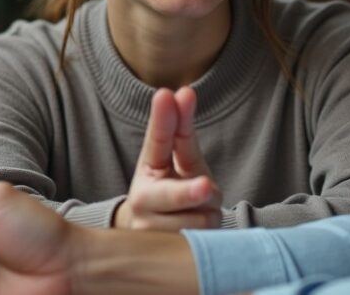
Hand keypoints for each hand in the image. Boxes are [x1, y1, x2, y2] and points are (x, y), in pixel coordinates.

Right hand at [114, 87, 221, 230]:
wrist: (152, 239)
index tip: (166, 94)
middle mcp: (140, 201)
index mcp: (147, 168)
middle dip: (188, 191)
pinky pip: (201, 241)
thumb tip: (183, 92)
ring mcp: (149, 232)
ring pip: (199, 218)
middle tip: (205, 186)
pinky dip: (207, 234)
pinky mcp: (162, 257)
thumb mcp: (180, 161)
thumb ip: (183, 130)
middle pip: (172, 194)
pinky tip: (195, 233)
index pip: (157, 139)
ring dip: (209, 212)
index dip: (163, 118)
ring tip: (197, 211)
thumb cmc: (172, 191)